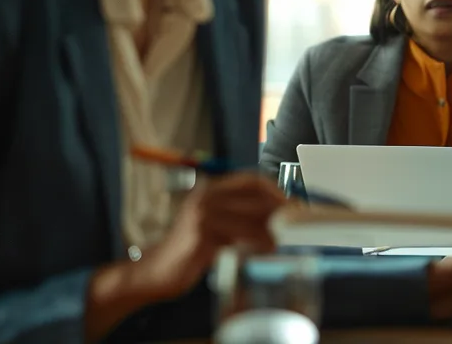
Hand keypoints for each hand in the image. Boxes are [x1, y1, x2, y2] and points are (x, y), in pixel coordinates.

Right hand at [134, 173, 285, 299]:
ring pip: (251, 217)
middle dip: (279, 211)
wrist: (157, 271)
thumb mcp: (219, 227)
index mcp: (211, 190)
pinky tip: (262, 251)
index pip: (252, 180)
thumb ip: (244, 217)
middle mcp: (206, 196)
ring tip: (276, 244)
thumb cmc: (193, 250)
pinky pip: (239, 237)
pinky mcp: (201, 235)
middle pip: (255, 195)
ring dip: (270, 231)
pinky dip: (256, 244)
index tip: (292, 207)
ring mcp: (202, 214)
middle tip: (293, 226)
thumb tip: (284, 214)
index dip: (276, 192)